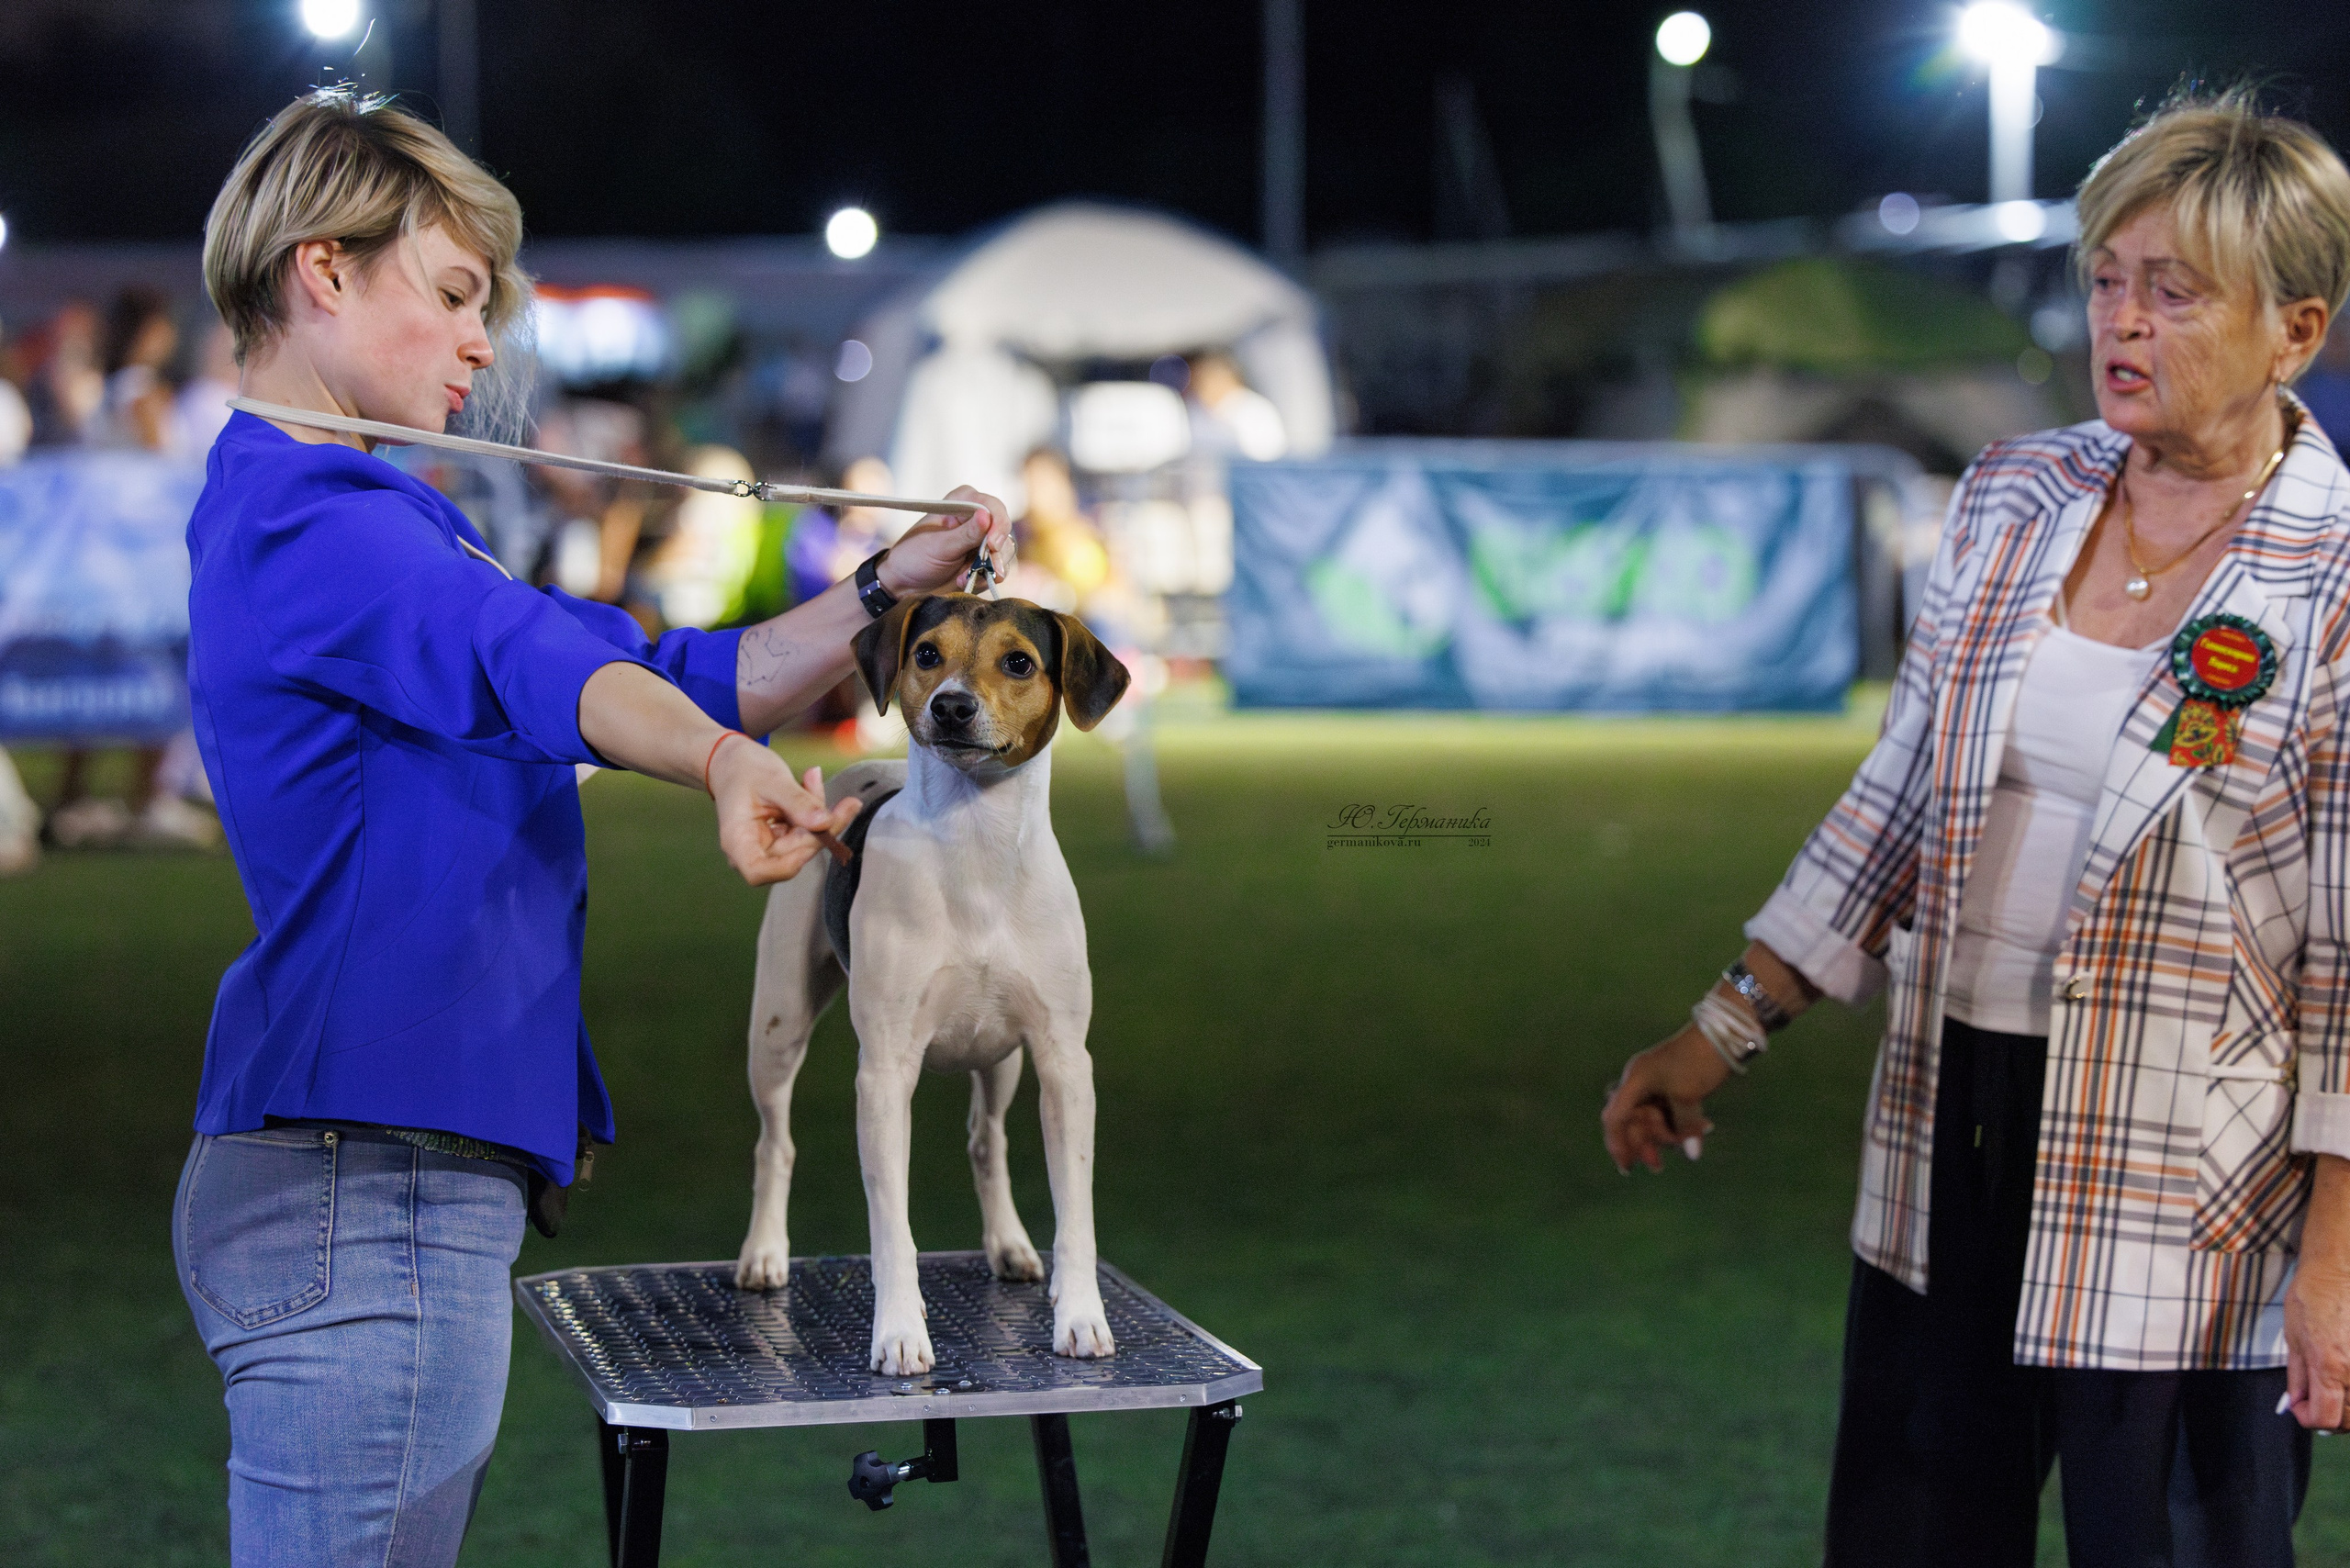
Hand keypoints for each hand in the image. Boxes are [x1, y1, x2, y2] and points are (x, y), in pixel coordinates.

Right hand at [705, 736, 862, 885]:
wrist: (733, 761)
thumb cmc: (743, 769)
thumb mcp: (772, 779)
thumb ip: (798, 802)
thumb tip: (825, 823)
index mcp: (737, 841)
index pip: (758, 872)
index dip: (790, 863)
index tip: (813, 837)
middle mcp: (751, 850)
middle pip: (793, 857)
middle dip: (821, 830)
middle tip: (845, 803)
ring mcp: (768, 846)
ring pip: (805, 844)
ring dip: (820, 816)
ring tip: (813, 779)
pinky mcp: (781, 838)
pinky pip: (806, 832)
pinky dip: (814, 811)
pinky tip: (810, 783)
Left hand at [876, 486, 1012, 595]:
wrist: (905, 584)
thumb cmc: (914, 557)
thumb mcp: (938, 545)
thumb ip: (965, 534)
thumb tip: (986, 516)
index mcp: (963, 502)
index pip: (993, 506)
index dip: (997, 525)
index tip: (992, 545)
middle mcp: (977, 518)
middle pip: (1003, 529)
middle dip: (996, 551)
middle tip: (985, 567)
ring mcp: (983, 541)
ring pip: (1006, 551)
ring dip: (989, 568)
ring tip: (963, 577)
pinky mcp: (985, 562)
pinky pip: (999, 569)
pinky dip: (986, 578)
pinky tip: (964, 581)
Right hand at [1601, 1024, 1735, 1173]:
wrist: (1722, 1032)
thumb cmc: (1697, 1061)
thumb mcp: (1688, 1096)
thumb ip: (1684, 1127)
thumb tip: (1692, 1154)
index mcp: (1635, 1081)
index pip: (1615, 1117)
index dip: (1617, 1144)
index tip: (1626, 1167)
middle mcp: (1640, 1083)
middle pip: (1633, 1122)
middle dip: (1647, 1144)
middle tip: (1658, 1167)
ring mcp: (1656, 1083)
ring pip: (1653, 1119)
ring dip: (1669, 1134)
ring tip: (1692, 1142)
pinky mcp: (1672, 1084)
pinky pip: (1669, 1111)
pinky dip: (1681, 1123)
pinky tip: (1702, 1129)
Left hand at [2286, 1155, 2349, 1428]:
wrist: (2338, 1268)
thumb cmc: (2311, 1297)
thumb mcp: (2294, 1338)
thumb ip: (2298, 1377)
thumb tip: (2297, 1405)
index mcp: (2330, 1366)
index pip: (2326, 1418)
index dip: (2309, 1418)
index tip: (2301, 1408)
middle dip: (2332, 1417)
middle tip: (2319, 1402)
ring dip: (2348, 1407)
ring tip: (2335, 1391)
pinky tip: (2346, 1377)